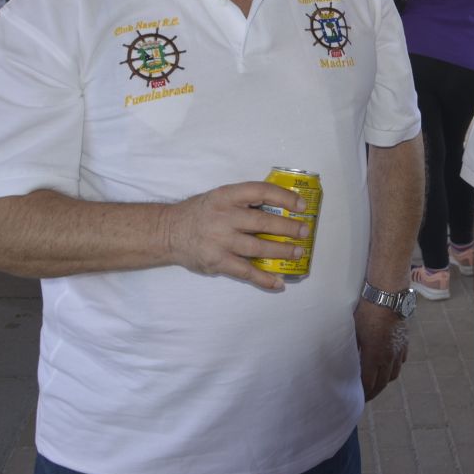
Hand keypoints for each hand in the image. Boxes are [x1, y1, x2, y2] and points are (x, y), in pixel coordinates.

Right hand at [161, 181, 308, 288]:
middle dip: (288, 228)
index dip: (284, 198)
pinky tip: (278, 282)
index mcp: (227, 196)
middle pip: (263, 222)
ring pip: (258, 247)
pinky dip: (264, 278)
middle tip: (305, 232)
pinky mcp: (217, 261)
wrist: (169, 232)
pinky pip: (246, 271)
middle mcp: (224, 216)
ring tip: (298, 253)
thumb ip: (244, 201)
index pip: (261, 191)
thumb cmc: (200, 213)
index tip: (301, 205)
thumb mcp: (220, 197)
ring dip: (281, 251)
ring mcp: (220, 240)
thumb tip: (279, 208)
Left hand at [354, 301, 407, 399]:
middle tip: (365, 397)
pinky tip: (387, 365)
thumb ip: (352, 350)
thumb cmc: (367, 311)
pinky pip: (401, 361)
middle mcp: (389, 356)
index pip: (369, 384)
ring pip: (394, 374)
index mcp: (374, 356)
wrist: (388, 294)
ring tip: (376, 382)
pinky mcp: (405, 341)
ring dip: (384, 381)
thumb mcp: (354, 331)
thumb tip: (344, 362)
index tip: (356, 398)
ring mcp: (399, 349)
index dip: (363, 394)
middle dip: (373, 392)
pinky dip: (393, 367)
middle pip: (382, 383)